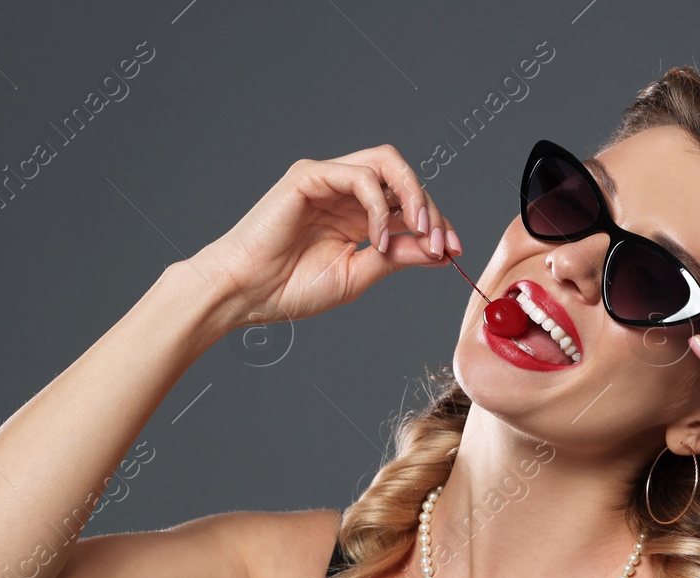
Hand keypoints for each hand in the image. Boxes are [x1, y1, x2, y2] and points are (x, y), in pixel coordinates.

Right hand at [202, 144, 459, 325]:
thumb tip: (439, 250)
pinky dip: (379, 206)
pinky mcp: (309, 176)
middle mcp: (344, 193)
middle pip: (403, 178)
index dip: (437, 222)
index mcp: (356, 216)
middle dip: (431, 208)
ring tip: (420, 231)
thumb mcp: (357, 276)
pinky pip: (359, 176)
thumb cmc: (288, 288)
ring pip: (386, 162)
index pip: (408, 204)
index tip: (455, 251)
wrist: (244, 293)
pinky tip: (377, 237)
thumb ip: (396, 258)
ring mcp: (327, 180)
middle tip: (442, 243)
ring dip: (413, 195)